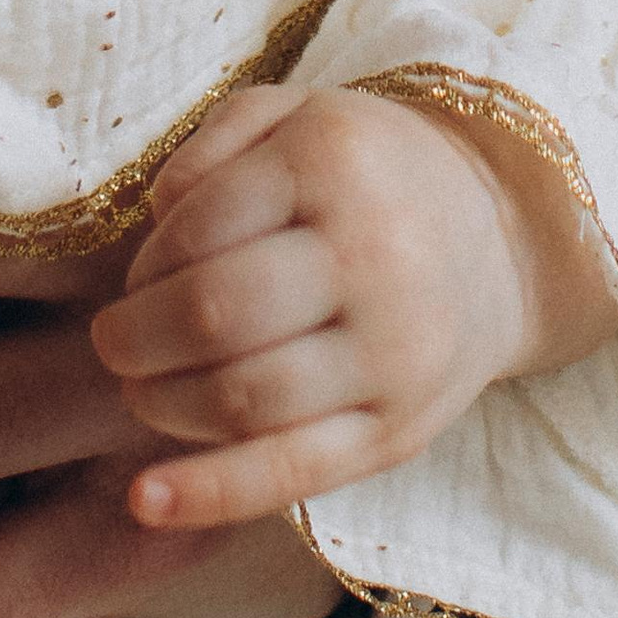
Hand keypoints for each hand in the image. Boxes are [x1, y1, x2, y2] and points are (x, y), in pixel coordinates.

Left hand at [89, 83, 617, 530]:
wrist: (501, 241)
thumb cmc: (365, 176)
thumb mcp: (294, 115)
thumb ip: (210, 143)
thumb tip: (158, 216)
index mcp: (335, 165)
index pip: (196, 229)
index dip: (145, 264)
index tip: (140, 278)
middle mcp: (375, 257)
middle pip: (214, 314)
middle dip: (135, 337)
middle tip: (116, 340)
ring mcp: (395, 354)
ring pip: (243, 398)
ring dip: (162, 402)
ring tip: (144, 389)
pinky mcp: (399, 433)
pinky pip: (293, 473)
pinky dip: (210, 494)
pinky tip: (147, 502)